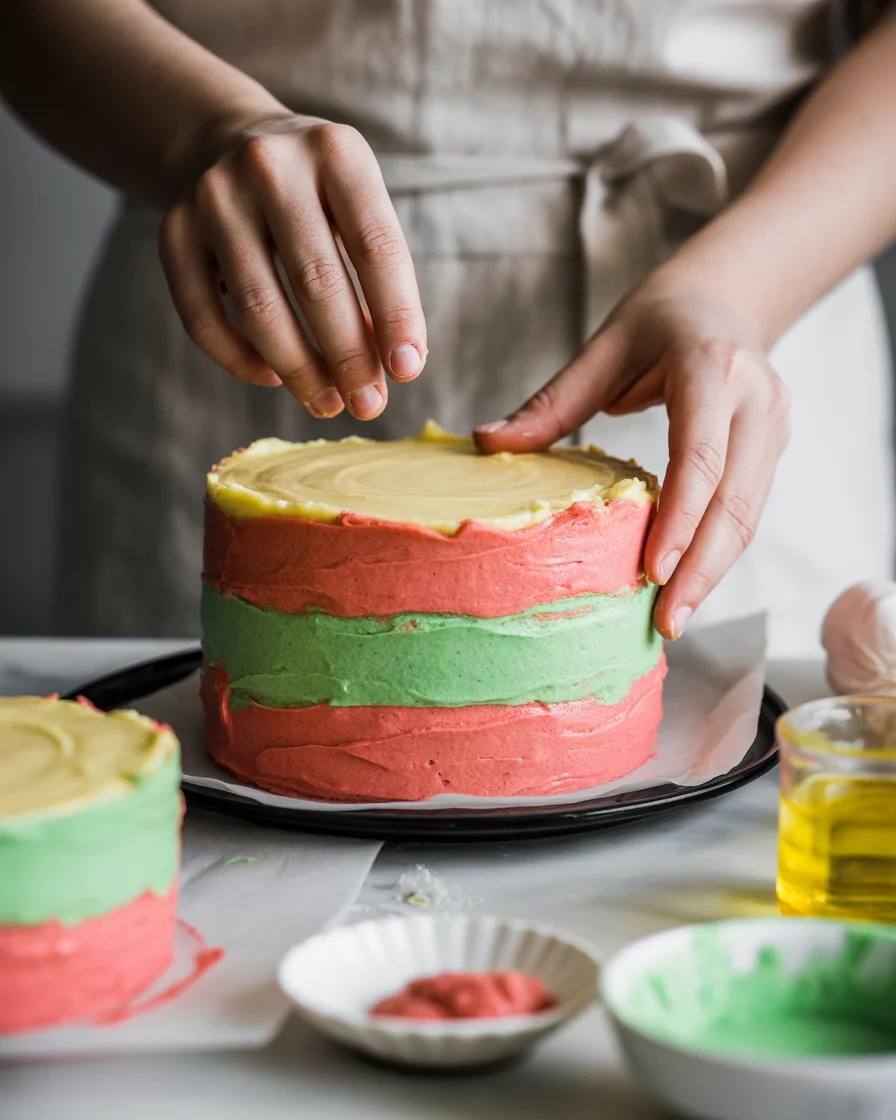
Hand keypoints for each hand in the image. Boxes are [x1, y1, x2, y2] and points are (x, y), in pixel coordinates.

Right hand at [159, 115, 426, 418]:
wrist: (227, 142)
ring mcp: (213, 196)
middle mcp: (270, 165)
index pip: (376, 247)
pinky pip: (203, 317)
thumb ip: (378, 279)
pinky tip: (274, 379)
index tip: (407, 372)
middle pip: (316, 282)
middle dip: (348, 356)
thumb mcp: (357, 211)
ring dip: (299, 369)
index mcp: (336, 153)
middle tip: (368, 404)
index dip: (396, 316)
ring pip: (258, 307)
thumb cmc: (316, 196)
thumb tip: (391, 366)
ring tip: (328, 403)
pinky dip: (240, 360)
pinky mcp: (172, 231)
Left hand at [474, 289, 790, 639]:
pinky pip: (748, 510)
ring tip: (676, 618)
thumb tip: (488, 442)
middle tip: (669, 622)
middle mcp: (758, 400)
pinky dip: (718, 551)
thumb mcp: (604, 347)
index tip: (655, 572)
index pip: (701, 454)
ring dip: (715, 572)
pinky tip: (689, 585)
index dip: (681, 517)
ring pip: (750, 514)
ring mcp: (774, 425)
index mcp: (712, 367)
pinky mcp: (774, 447)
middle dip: (703, 568)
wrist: (726, 296)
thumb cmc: (659, 319)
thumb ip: (553, 401)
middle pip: (736, 500)